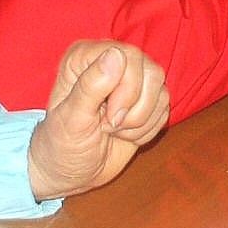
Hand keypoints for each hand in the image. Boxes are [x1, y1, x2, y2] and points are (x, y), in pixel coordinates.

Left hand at [27, 42, 169, 200]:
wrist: (74, 172)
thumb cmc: (63, 145)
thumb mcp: (71, 120)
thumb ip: (90, 86)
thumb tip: (116, 55)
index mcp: (86, 57)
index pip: (127, 56)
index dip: (126, 89)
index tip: (106, 117)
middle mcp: (112, 61)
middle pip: (151, 72)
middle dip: (134, 110)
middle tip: (109, 126)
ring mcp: (132, 79)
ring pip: (161, 89)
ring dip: (140, 121)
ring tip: (114, 131)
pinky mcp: (148, 98)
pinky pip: (165, 107)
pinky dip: (147, 129)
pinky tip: (126, 134)